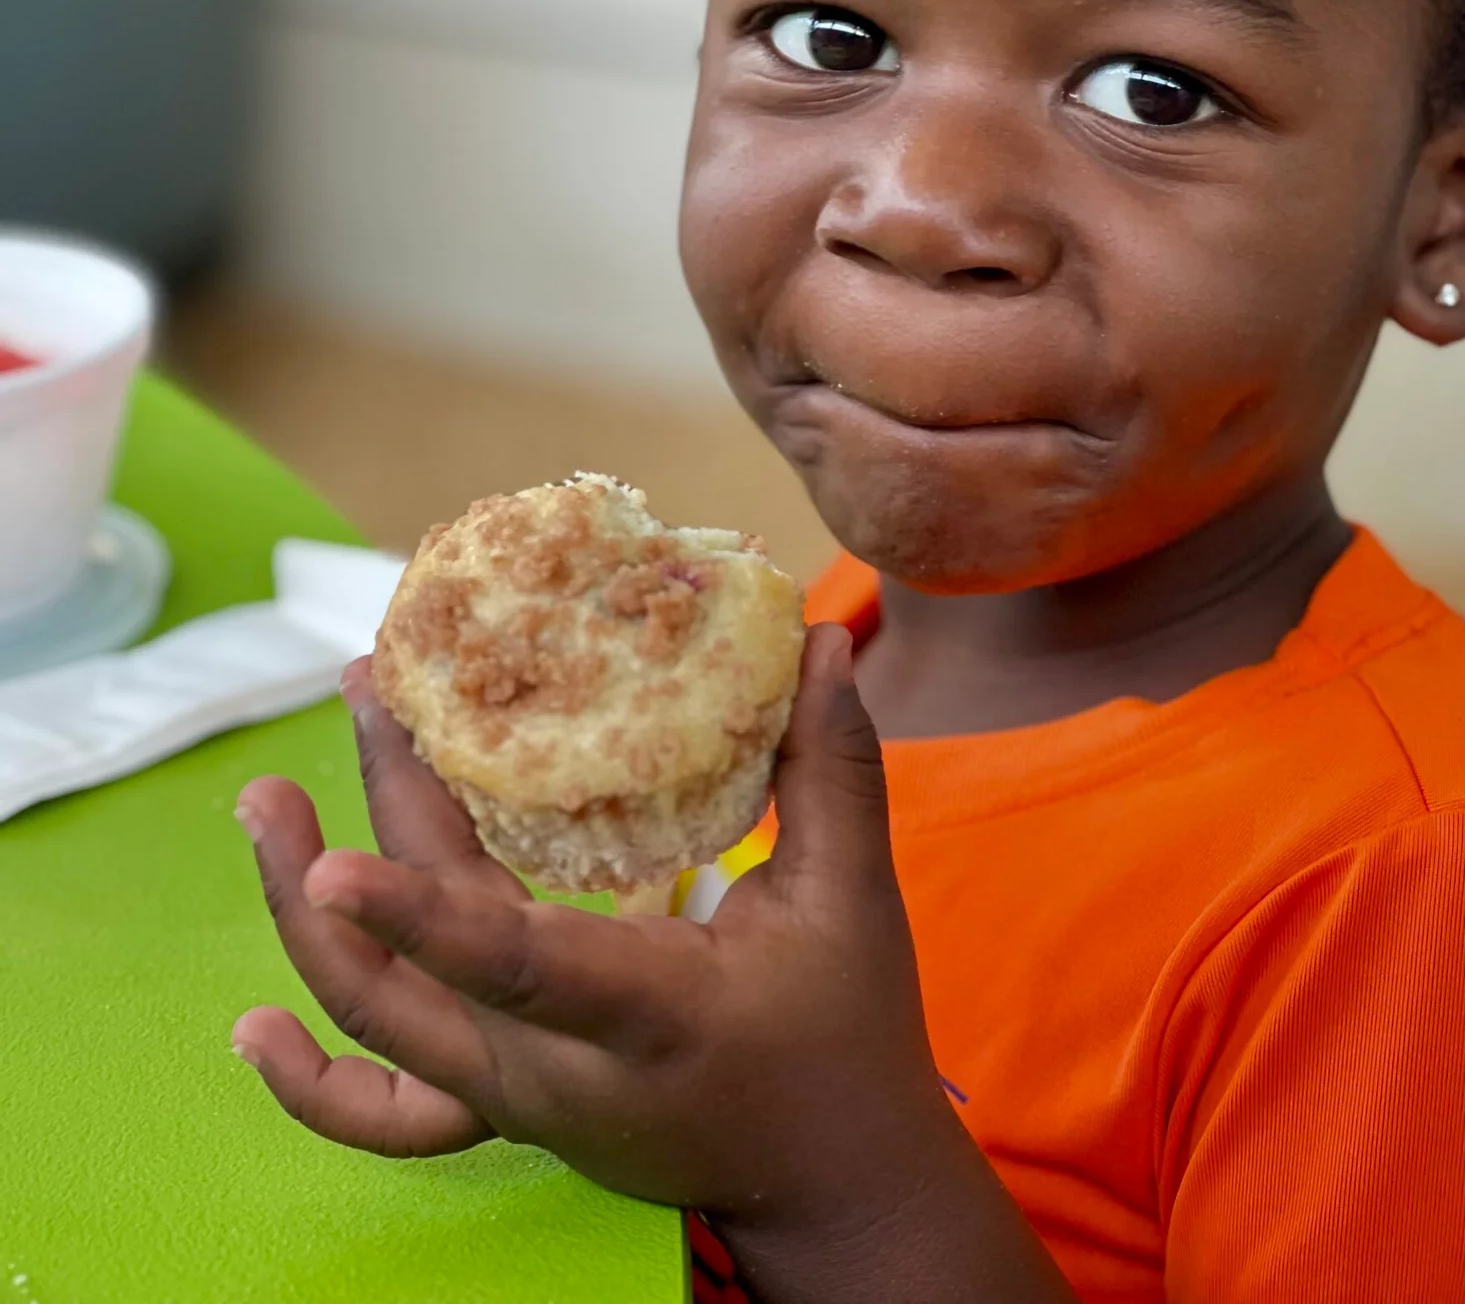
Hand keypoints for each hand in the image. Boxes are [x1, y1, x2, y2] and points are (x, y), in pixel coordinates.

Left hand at [233, 627, 1073, 1303]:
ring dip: (302, 918)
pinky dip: (313, 1083)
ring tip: (266, 803)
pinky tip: (253, 1027)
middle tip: (350, 694)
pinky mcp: (503, 1106)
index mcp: (647, 1015)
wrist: (827, 1185)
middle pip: (410, 977)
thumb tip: (825, 639)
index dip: (418, 914)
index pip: (516, 966)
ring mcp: (517, 1097)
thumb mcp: (852, 899)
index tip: (329, 860)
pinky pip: (389, 1113)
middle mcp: (556, 1070)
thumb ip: (832, 767)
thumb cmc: (847, 1034)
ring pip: (379, 1022)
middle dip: (343, 846)